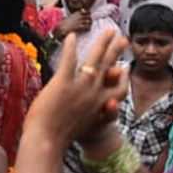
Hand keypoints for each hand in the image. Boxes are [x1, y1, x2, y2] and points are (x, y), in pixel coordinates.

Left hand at [25, 28, 128, 147]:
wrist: (48, 141)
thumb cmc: (59, 137)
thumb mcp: (82, 128)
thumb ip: (87, 117)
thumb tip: (86, 113)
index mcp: (99, 106)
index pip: (118, 90)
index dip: (122, 78)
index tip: (124, 68)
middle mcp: (94, 94)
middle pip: (110, 68)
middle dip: (117, 52)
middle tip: (123, 38)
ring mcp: (80, 87)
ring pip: (96, 60)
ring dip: (103, 43)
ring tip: (107, 30)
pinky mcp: (63, 82)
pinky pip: (70, 60)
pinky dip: (71, 47)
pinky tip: (72, 36)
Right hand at [54, 10, 91, 37]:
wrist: (63, 28)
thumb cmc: (68, 23)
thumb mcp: (73, 16)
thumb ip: (79, 14)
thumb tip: (85, 13)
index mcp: (78, 12)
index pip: (88, 12)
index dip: (89, 15)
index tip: (88, 18)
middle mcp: (79, 16)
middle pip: (89, 17)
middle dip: (90, 20)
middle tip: (89, 23)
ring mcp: (80, 21)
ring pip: (89, 22)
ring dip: (89, 24)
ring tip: (87, 27)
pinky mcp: (80, 26)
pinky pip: (88, 27)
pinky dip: (88, 28)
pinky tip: (85, 29)